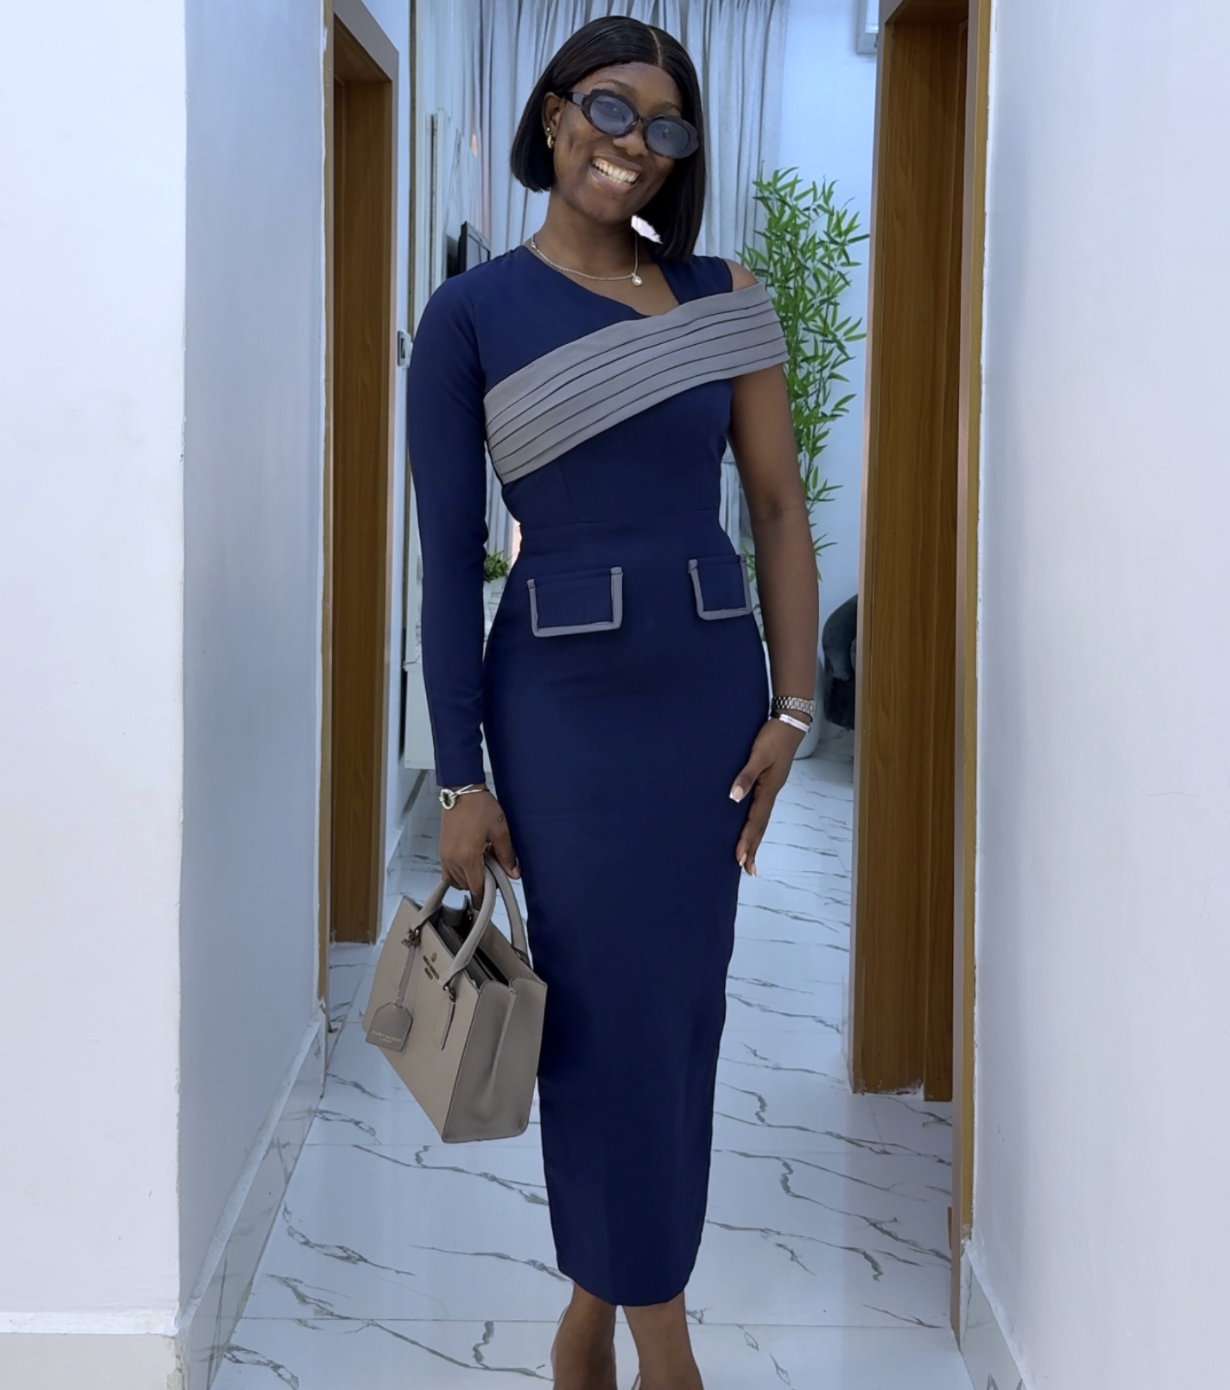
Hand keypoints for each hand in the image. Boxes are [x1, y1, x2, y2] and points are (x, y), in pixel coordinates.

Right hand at [439, 787, 520, 904]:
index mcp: (467, 857)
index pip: (476, 888)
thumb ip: (507, 855)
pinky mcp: (442, 849)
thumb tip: (513, 873)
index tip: (494, 893)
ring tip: (483, 864)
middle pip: (466, 886)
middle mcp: (452, 860)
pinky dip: (458, 873)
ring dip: (469, 879)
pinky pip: (447, 871)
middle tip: (493, 872)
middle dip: (480, 884)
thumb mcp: (500, 831)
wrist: (462, 790)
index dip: (486, 895)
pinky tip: (471, 861)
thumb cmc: (480, 807)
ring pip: (455, 880)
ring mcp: (445, 855)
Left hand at [728, 718, 806, 874]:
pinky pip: (762, 809)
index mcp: (768, 789)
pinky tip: (752, 827)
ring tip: (749, 857)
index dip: (747, 840)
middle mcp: (771, 793)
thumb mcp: (758, 754)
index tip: (739, 858)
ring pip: (762, 820)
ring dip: (755, 838)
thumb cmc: (773, 737)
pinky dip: (757, 823)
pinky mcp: (770, 782)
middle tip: (747, 869)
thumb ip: (746, 776)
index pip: (755, 821)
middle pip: (761, 826)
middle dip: (753, 847)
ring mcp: (772, 789)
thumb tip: (733, 798)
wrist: (790, 723)